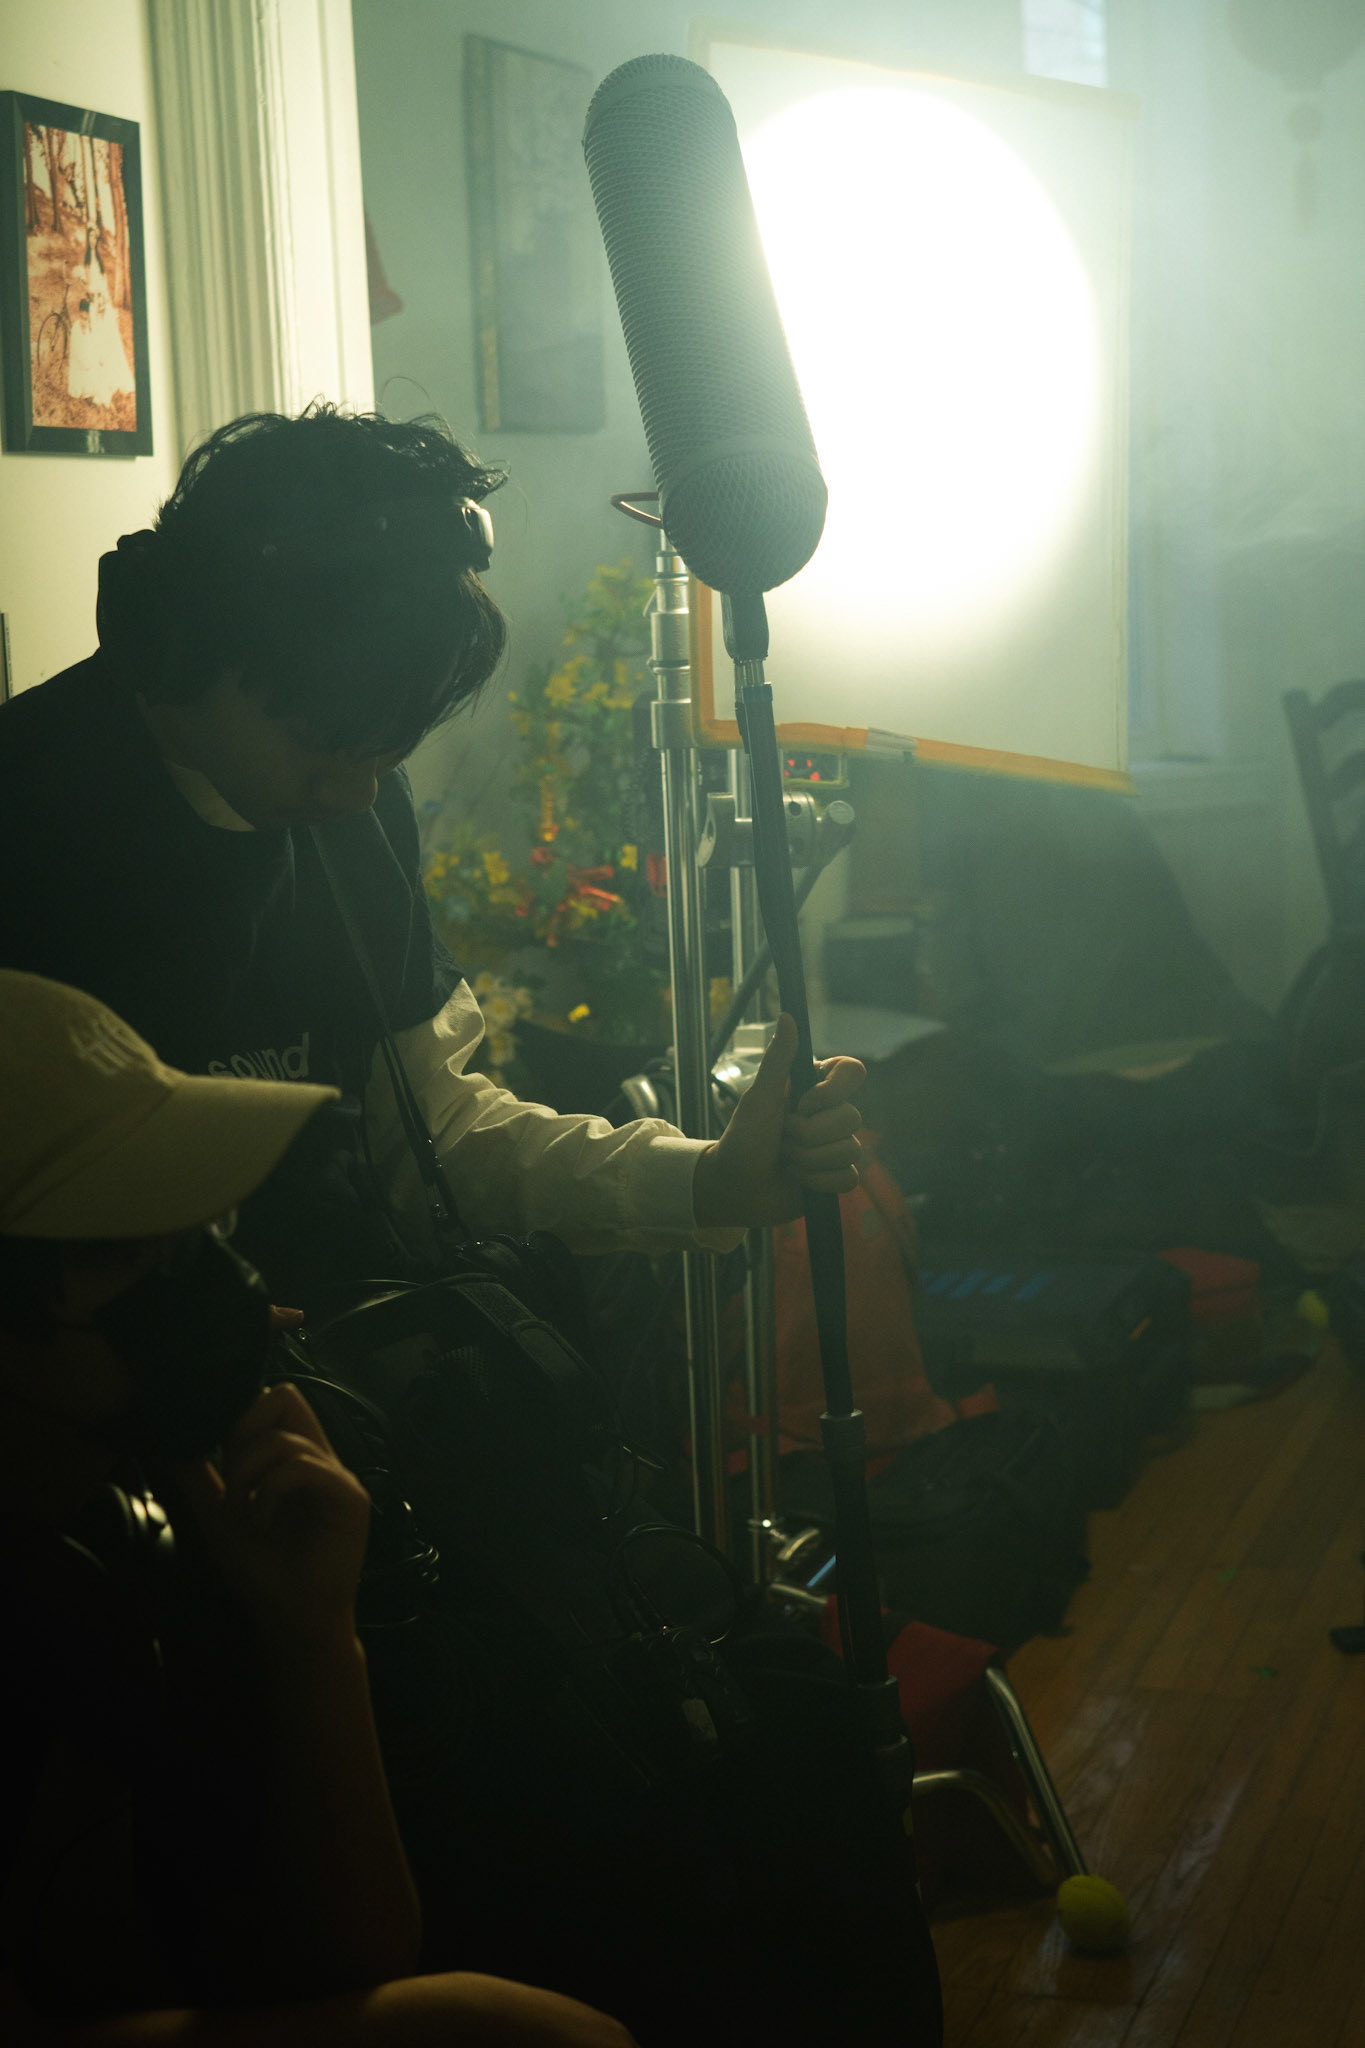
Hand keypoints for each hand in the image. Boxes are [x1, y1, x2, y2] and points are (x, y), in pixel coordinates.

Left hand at [172, 1382, 370, 1650]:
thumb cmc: (261, 1574)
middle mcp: (320, 1460)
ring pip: (285, 1439)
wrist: (290, 1622)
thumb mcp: (218, 1518)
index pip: (273, 1403)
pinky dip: (270, 1492)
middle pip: (287, 1397)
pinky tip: (262, 1522)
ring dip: (248, 1475)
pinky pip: (304, 1468)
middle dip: (244, 1431)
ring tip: (242, 1514)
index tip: (219, 1464)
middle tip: (231, 1479)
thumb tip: (174, 1440)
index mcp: (295, 1460)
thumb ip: (199, 1478)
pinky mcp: (350, 1499)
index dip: (240, 1420)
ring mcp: (338, 1477)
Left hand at [692, 1012, 863, 1229]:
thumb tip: (788, 1016)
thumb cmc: (742, 1139)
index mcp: (815, 1088)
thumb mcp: (757, 1098)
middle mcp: (830, 1113)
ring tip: (785, 1158)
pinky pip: (848, 1178)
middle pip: (851, 1118)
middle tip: (780, 1137)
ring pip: (850, 1150)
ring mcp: (836, 1145)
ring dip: (807, 1160)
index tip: (803, 1103)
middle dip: (806, 1135)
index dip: (832, 1091)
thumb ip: (777, 1059)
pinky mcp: (836, 1174)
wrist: (734, 1187)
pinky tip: (797, 1178)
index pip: (852, 1072)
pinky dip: (817, 1181)